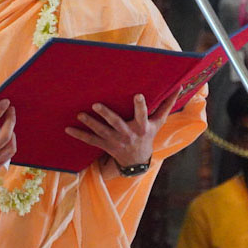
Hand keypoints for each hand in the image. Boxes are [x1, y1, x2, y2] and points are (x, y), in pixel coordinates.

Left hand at [65, 89, 180, 167]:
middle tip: (96, 104)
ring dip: (90, 123)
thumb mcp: (158, 122)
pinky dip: (79, 135)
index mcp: (141, 127)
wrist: (137, 161)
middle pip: (117, 123)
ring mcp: (115, 141)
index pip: (141, 114)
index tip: (137, 95)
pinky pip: (90, 140)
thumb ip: (167, 105)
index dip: (139, 105)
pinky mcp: (105, 145)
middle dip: (106, 114)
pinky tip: (68, 129)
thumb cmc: (148, 135)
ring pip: (101, 131)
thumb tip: (180, 86)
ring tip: (80, 114)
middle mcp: (127, 134)